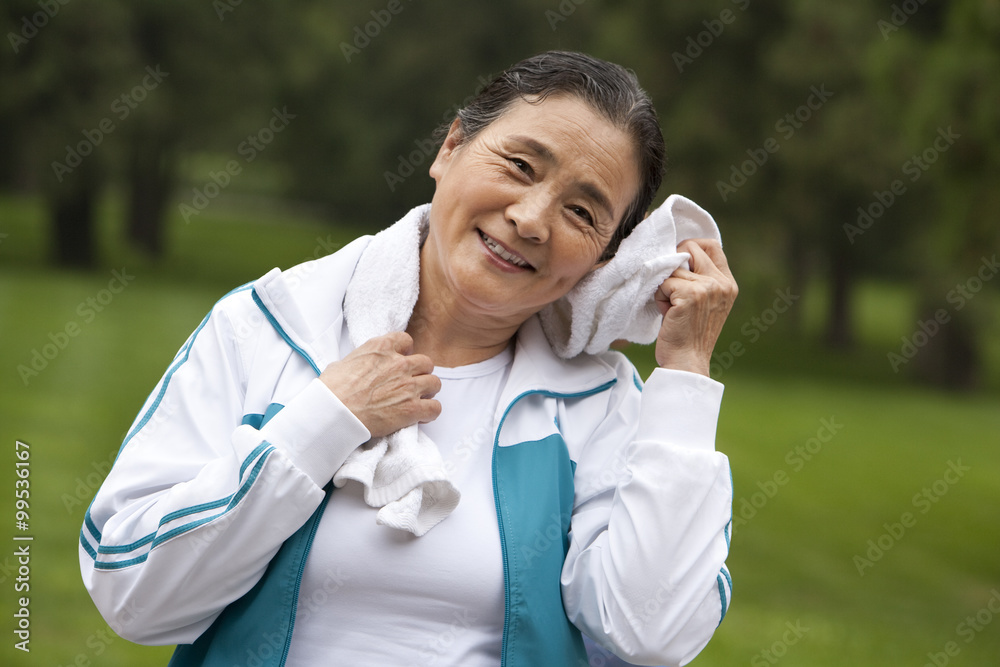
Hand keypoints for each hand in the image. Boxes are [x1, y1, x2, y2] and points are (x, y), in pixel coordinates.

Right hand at [319, 332, 441, 437]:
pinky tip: (420, 416)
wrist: (334, 413)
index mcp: (381, 348)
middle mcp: (399, 364)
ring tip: (417, 399)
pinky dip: (430, 412)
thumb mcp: (342, 363)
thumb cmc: (332, 390)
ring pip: (435, 383)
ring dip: (427, 391)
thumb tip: (356, 367)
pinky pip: (435, 408)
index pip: (405, 340)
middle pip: (425, 362)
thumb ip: (359, 360)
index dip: (405, 352)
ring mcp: (408, 385)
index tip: (401, 360)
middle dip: (420, 372)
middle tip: (411, 383)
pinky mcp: (412, 408)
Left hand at [653, 239, 737, 374]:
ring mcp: (708, 287)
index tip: (679, 264)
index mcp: (728, 284)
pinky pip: (665, 282)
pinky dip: (660, 297)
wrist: (686, 361)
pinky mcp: (691, 294)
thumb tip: (679, 256)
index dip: (691, 248)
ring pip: (674, 267)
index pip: (712, 245)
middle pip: (692, 247)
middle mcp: (722, 283)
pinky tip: (666, 313)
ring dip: (665, 286)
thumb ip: (701, 280)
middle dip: (674, 262)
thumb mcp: (704, 303)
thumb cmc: (688, 334)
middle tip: (670, 285)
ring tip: (670, 308)